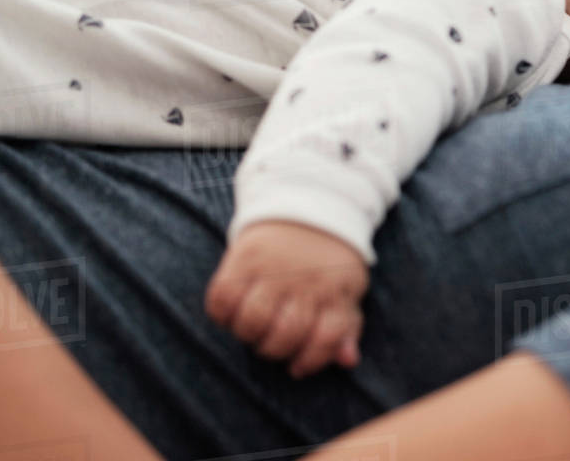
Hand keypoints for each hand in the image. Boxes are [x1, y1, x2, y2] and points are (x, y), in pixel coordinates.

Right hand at [205, 220, 369, 377]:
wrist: (307, 202)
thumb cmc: (327, 260)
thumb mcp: (347, 287)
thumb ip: (347, 326)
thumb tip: (347, 360)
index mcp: (336, 290)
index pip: (325, 338)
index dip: (310, 361)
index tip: (298, 366)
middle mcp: (305, 281)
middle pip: (284, 336)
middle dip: (274, 350)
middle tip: (271, 342)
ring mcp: (274, 268)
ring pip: (251, 322)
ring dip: (247, 334)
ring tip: (252, 327)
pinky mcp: (244, 256)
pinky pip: (221, 299)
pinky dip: (222, 315)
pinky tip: (233, 311)